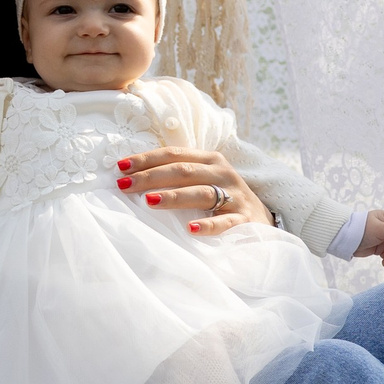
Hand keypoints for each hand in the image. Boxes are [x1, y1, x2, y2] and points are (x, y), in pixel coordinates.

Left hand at [117, 146, 271, 236]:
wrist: (263, 219)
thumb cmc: (222, 198)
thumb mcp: (204, 179)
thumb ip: (177, 176)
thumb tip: (133, 178)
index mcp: (209, 160)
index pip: (173, 154)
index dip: (147, 159)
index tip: (120, 167)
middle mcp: (222, 173)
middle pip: (183, 171)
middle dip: (151, 177)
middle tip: (124, 185)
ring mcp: (234, 195)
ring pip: (201, 192)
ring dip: (174, 197)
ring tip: (150, 201)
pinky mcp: (243, 219)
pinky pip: (225, 222)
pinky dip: (208, 226)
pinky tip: (191, 229)